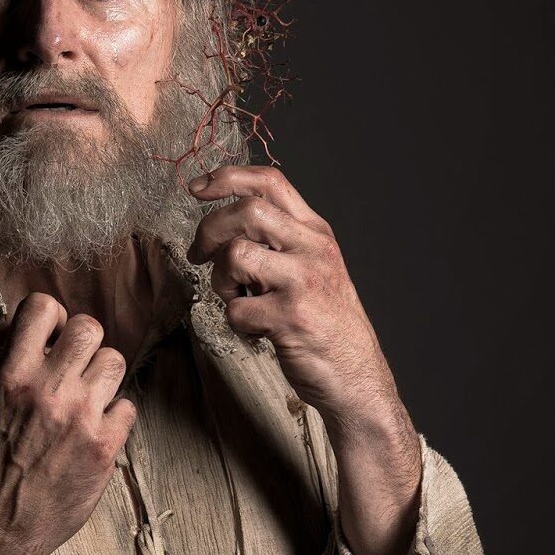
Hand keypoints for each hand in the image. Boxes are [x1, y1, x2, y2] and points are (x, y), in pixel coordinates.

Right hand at [0, 293, 135, 554]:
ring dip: (98, 374)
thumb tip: (9, 322)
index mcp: (10, 374)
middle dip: (78, 341)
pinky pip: (128, 406)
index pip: (44, 306)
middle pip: (89, 328)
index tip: (45, 337)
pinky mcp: (105, 447)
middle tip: (68, 363)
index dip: (47, 317)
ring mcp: (82, 418)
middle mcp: (50, 390)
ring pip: (115, 361)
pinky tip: (91, 427)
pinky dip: (112, 414)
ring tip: (83, 394)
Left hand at [186, 164, 400, 428]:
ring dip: (220, 280)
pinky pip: (236, 308)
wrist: (357, 377)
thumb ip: (279, 239)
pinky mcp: (292, 318)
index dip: (227, 177)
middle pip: (246, 210)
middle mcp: (313, 249)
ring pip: (235, 255)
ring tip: (236, 297)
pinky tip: (254, 330)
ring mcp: (305, 282)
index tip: (197, 187)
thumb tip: (224, 218)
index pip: (270, 181)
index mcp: (315, 232)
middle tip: (199, 255)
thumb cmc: (324, 320)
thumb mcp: (313, 266)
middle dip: (209, 230)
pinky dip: (235, 322)